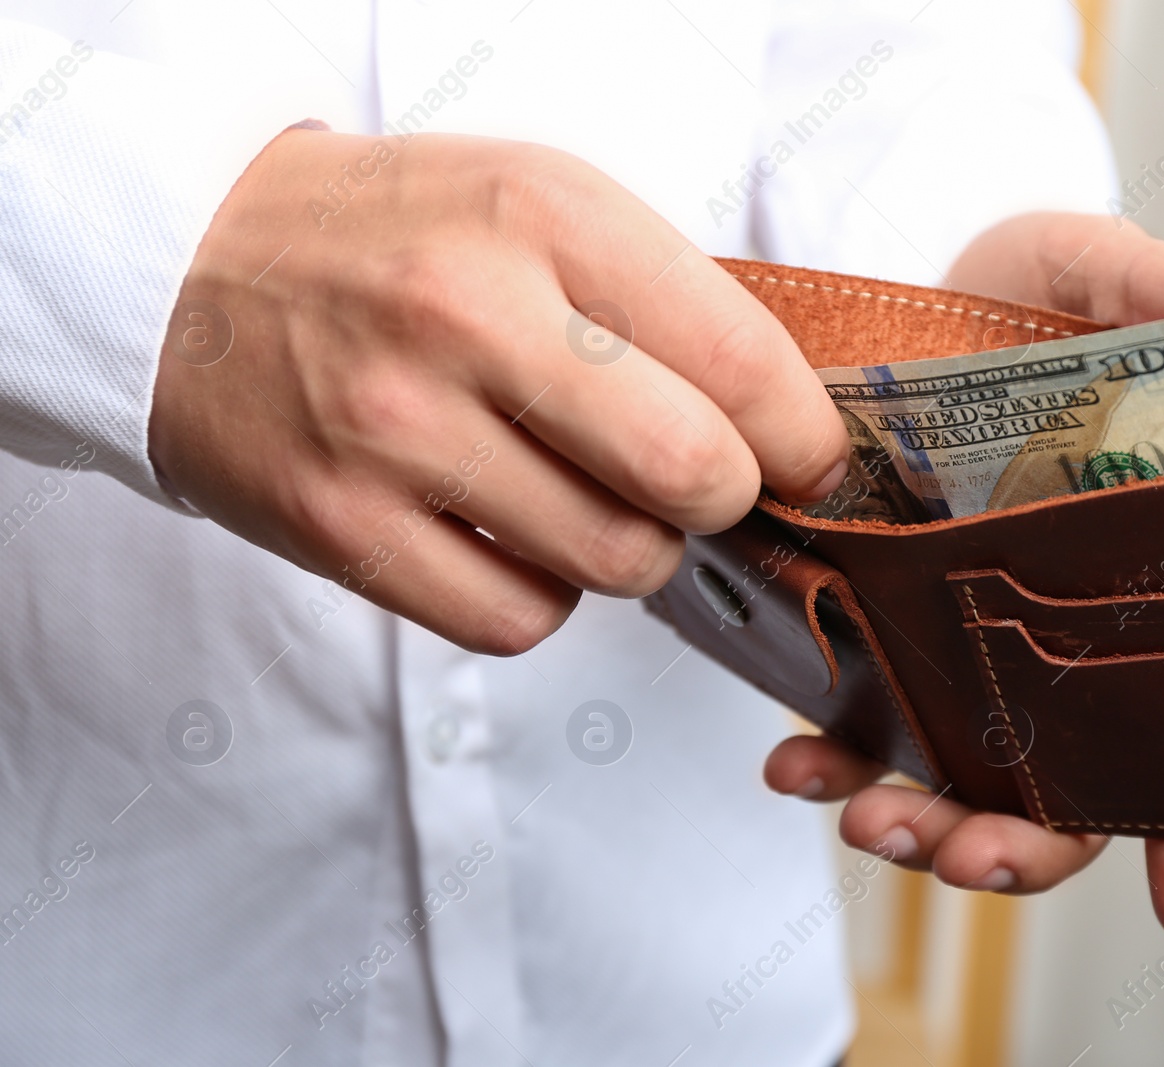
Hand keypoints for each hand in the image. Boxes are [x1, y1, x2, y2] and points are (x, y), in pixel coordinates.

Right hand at [151, 128, 846, 653]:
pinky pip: (518, 622)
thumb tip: (782, 422)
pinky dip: (543, 597)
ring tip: (589, 497)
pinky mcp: (340, 526)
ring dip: (633, 549)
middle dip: (723, 498)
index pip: (740, 356)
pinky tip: (514, 539)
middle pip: (692, 475)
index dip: (804, 434)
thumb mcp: (533, 201)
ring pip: (616, 562)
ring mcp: (397, 429)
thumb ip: (659, 296)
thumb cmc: (391, 237)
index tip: (807, 459)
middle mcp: (470, 318)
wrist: (183, 265)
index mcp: (542, 217)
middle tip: (698, 483)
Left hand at [765, 212, 1163, 937]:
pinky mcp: (882, 643)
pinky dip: (828, 762)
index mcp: (1149, 582)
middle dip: (1027, 847)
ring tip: (871, 819)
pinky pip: (861, 731)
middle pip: (1071, 792)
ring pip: (965, 785)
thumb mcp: (1081, 270)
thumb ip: (1158, 288)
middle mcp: (1067, 643)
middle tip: (973, 856)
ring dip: (921, 825)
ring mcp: (972, 654)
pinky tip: (791, 763)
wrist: (887, 309)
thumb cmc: (1012, 299)